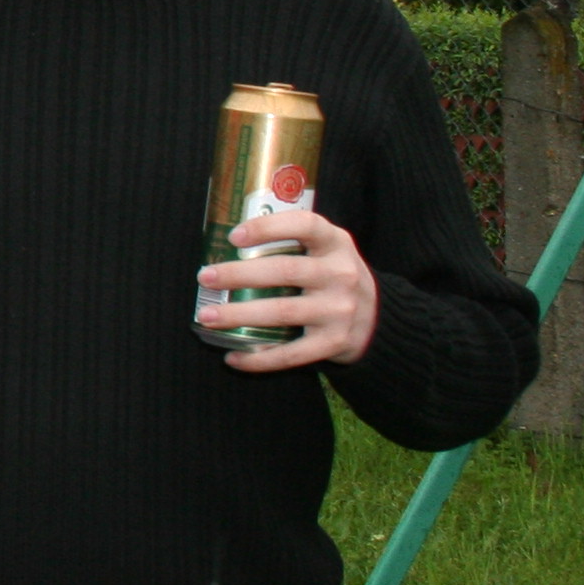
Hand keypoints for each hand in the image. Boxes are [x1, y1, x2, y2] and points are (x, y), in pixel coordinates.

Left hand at [200, 208, 382, 370]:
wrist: (378, 318)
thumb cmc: (333, 276)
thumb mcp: (326, 248)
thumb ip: (293, 241)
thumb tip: (225, 243)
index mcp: (336, 243)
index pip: (305, 226)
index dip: (268, 228)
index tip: (234, 236)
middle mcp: (341, 274)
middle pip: (285, 271)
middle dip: (239, 274)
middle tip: (205, 278)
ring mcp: (340, 310)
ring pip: (282, 312)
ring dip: (239, 315)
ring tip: (208, 316)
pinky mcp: (334, 343)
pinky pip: (292, 353)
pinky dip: (259, 359)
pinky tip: (232, 357)